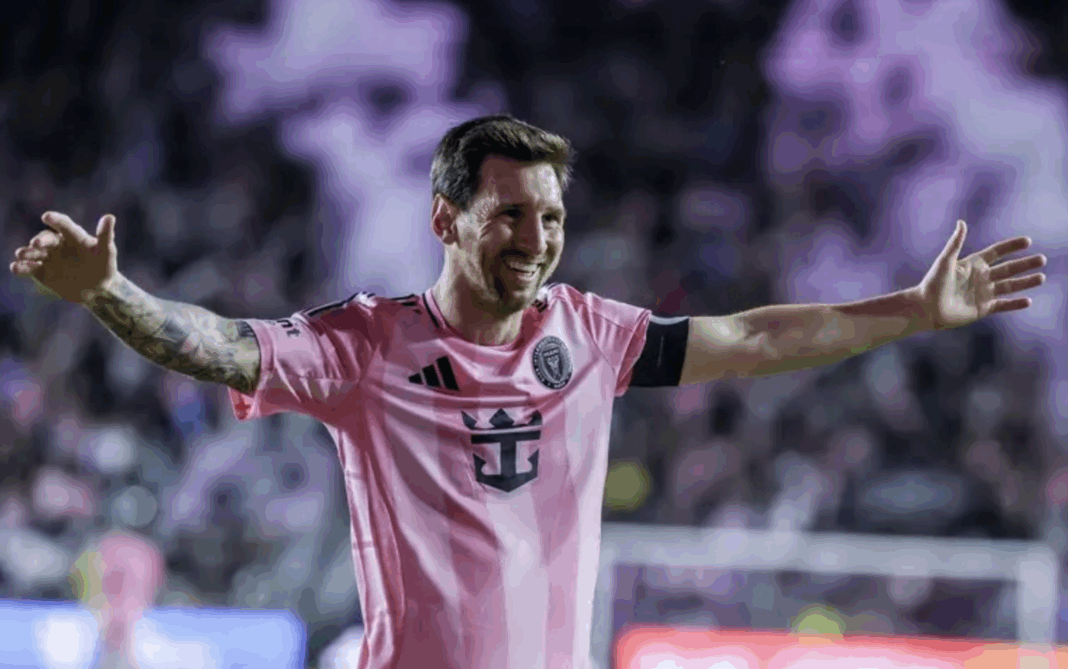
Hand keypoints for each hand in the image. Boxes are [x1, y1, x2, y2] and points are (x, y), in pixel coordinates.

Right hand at [9, 211, 119, 303]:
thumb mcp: (107, 252)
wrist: (97, 289)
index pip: (63, 225)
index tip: (47, 216)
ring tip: (22, 255)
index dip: (56, 220)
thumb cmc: (104, 266)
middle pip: (46, 239)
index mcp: (73, 236)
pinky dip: (21, 267)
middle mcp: (58, 244)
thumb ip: (105, 236)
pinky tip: (16, 267)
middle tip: (37, 244)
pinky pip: (28, 268)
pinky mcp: (41, 271)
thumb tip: (109, 217)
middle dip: (40, 240)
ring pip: (33, 252)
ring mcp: (48, 257)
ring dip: (26, 252)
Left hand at [912, 219, 1046, 329]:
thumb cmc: (933, 283)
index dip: (1011, 246)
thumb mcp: (945, 261)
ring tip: (1042, 277)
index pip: (997, 252)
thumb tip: (962, 222)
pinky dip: (1015, 304)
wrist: (926, 308)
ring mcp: (983, 293)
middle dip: (1025, 264)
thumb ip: (955, 243)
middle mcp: (981, 277)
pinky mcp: (983, 309)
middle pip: (1008, 269)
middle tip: (1042, 259)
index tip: (1027, 241)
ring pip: (1010, 286)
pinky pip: (1003, 305)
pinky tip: (1028, 300)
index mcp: (973, 264)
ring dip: (1026, 282)